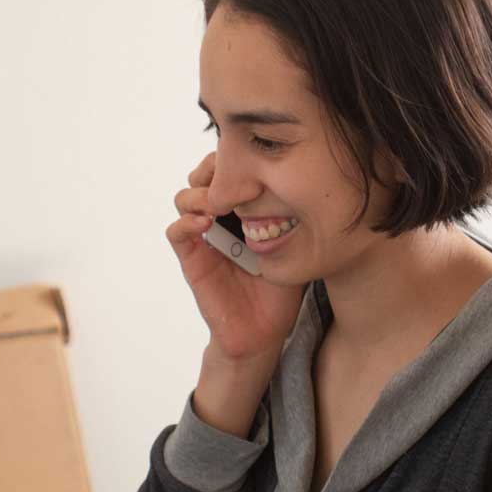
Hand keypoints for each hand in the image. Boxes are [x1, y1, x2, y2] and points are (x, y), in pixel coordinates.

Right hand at [166, 151, 304, 361]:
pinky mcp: (192, 258)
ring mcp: (204, 237)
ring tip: (218, 202)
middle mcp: (221, 219)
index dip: (236, 159)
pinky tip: (206, 223)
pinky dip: (187, 222)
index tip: (253, 161)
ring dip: (199, 193)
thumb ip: (295, 217)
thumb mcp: (296, 246)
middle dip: (214, 169)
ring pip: (185, 197)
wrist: (264, 331)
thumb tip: (314, 182)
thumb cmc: (282, 289)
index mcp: (244, 211)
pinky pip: (177, 232)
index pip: (231, 170)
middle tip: (231, 174)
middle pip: (203, 176)